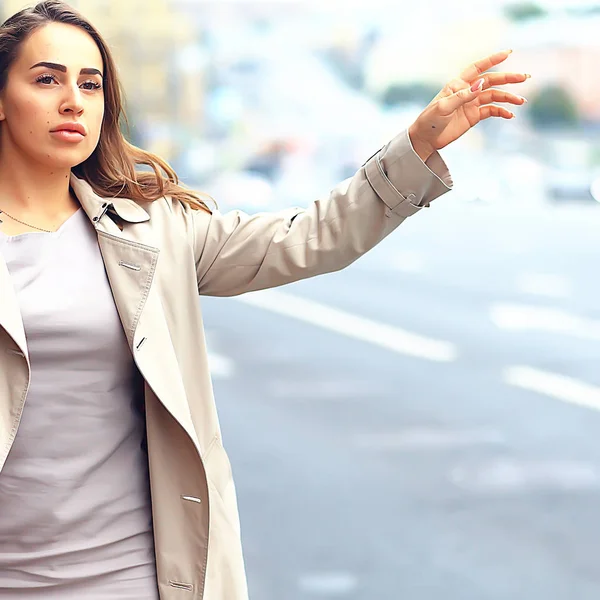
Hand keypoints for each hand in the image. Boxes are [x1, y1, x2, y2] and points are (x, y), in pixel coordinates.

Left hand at [408, 50, 530, 161]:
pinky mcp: (473, 116)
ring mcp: (471, 103)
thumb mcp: (444, 107)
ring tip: (521, 101)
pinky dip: (501, 112)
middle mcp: (467, 91)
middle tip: (524, 78)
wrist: (425, 139)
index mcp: (458, 84)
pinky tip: (510, 115)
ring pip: (494, 96)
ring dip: (508, 97)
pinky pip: (491, 111)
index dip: (492, 60)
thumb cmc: (430, 120)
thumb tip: (481, 84)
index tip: (508, 53)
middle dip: (508, 79)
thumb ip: (463, 96)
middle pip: (491, 81)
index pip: (477, 68)